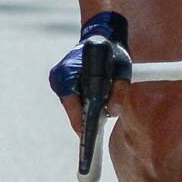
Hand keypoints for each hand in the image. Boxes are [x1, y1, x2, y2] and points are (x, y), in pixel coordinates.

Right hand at [50, 12, 131, 133]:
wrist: (102, 34)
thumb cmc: (113, 51)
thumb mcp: (122, 69)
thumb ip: (119, 91)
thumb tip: (111, 112)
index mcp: (69, 74)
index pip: (75, 110)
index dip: (84, 130)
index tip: (89, 147)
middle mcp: (60, 77)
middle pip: (74, 111)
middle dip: (88, 121)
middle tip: (101, 131)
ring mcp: (59, 79)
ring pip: (74, 107)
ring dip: (87, 111)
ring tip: (101, 115)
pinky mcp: (62, 80)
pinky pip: (74, 100)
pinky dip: (84, 103)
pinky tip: (96, 105)